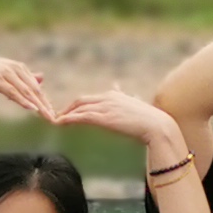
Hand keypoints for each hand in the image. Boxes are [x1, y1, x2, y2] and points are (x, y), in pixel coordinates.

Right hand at [0, 52, 55, 118]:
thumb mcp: (5, 70)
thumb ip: (22, 75)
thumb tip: (41, 78)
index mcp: (18, 67)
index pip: (36, 86)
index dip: (44, 99)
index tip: (52, 112)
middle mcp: (14, 68)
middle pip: (34, 89)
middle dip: (44, 104)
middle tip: (53, 118)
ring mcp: (5, 73)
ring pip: (26, 91)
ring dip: (38, 104)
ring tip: (46, 115)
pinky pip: (13, 92)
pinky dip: (23, 100)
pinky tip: (32, 108)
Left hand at [53, 89, 182, 161]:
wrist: (157, 126)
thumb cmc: (149, 120)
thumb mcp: (135, 105)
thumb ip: (125, 96)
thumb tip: (118, 86)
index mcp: (114, 95)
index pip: (90, 98)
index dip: (77, 106)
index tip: (69, 113)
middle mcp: (108, 98)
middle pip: (80, 101)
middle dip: (67, 109)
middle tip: (57, 118)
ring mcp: (106, 107)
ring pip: (79, 108)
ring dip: (65, 115)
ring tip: (55, 123)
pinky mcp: (105, 117)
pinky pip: (82, 116)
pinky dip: (69, 119)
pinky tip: (61, 123)